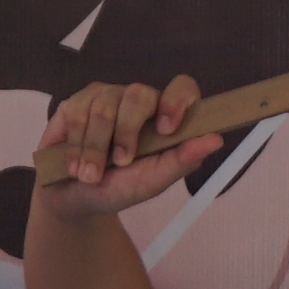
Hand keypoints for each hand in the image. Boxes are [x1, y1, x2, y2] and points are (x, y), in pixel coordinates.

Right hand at [31, 76, 218, 222]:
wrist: (75, 200)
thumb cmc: (119, 189)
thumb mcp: (152, 182)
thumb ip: (182, 161)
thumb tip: (215, 140)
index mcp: (164, 116)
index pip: (182, 88)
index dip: (176, 101)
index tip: (166, 129)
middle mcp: (137, 100)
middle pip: (138, 95)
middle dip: (126, 134)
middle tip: (119, 164)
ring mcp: (105, 97)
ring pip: (103, 108)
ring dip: (95, 150)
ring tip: (89, 176)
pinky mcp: (74, 102)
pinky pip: (75, 114)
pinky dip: (74, 146)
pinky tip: (73, 165)